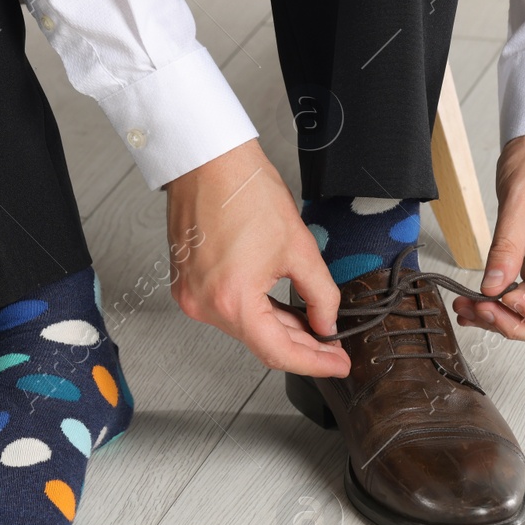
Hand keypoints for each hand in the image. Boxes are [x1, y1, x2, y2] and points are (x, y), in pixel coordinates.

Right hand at [165, 140, 349, 376]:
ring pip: (244, 328)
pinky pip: (227, 310)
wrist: (208, 161)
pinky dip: (255, 313)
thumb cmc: (244, 191)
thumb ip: (320, 294)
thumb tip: (327, 321)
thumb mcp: (299, 247)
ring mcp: (191, 295)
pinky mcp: (187, 284)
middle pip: (260, 342)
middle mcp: (204, 305)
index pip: (278, 352)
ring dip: (278, 329)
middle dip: (300, 346)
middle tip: (331, 346)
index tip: (337, 363)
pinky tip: (280, 308)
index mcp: (231, 301)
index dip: (313, 362)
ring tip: (311, 323)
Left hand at [454, 133, 524, 341]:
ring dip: (504, 317)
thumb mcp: (522, 201)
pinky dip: (498, 303)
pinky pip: (523, 294)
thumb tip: (492, 286)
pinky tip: (473, 301)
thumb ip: (508, 246)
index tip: (510, 302)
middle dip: (519, 322)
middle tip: (482, 312)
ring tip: (469, 308)